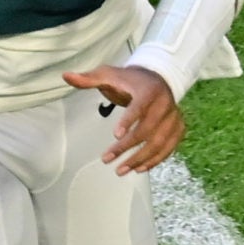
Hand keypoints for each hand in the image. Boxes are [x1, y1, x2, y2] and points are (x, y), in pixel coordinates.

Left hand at [61, 64, 184, 174]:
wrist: (157, 79)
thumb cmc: (128, 80)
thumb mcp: (108, 75)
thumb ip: (88, 78)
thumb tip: (65, 76)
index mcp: (148, 90)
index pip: (140, 107)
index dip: (129, 121)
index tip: (115, 135)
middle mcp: (165, 104)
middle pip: (148, 129)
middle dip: (127, 147)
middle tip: (106, 159)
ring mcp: (174, 118)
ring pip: (159, 143)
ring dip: (140, 159)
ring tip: (120, 170)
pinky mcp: (178, 128)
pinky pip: (169, 148)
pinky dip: (155, 160)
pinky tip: (138, 169)